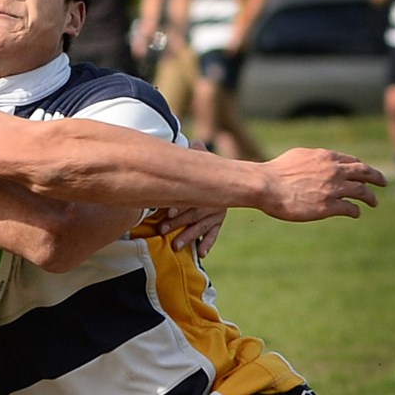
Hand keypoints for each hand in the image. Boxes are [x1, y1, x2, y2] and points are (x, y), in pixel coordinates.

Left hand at [159, 139, 225, 256]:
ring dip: (188, 236)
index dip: (178, 206)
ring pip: (200, 226)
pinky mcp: (218, 221)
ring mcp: (216, 213)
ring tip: (176, 246)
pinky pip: (214, 233)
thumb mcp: (204, 155)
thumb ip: (197, 150)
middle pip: (192, 214)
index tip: (166, 213)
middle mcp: (211, 202)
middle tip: (162, 230)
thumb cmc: (208, 165)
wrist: (232, 177)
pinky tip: (202, 253)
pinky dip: (208, 243)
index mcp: (204, 188)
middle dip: (176, 223)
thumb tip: (194, 142)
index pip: (190, 198)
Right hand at [259, 148, 385, 220]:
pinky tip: (355, 213)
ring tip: (374, 202)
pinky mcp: (328, 206)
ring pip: (362, 192)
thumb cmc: (276, 172)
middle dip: (377, 178)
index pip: (352, 161)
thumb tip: (320, 160)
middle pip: (364, 173)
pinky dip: (355, 211)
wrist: (265, 185)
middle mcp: (334, 171)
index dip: (361, 167)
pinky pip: (350, 208)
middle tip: (383, 182)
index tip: (365, 173)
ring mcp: (333, 189)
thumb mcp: (297, 156)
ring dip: (371, 197)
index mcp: (326, 157)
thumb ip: (313, 158)